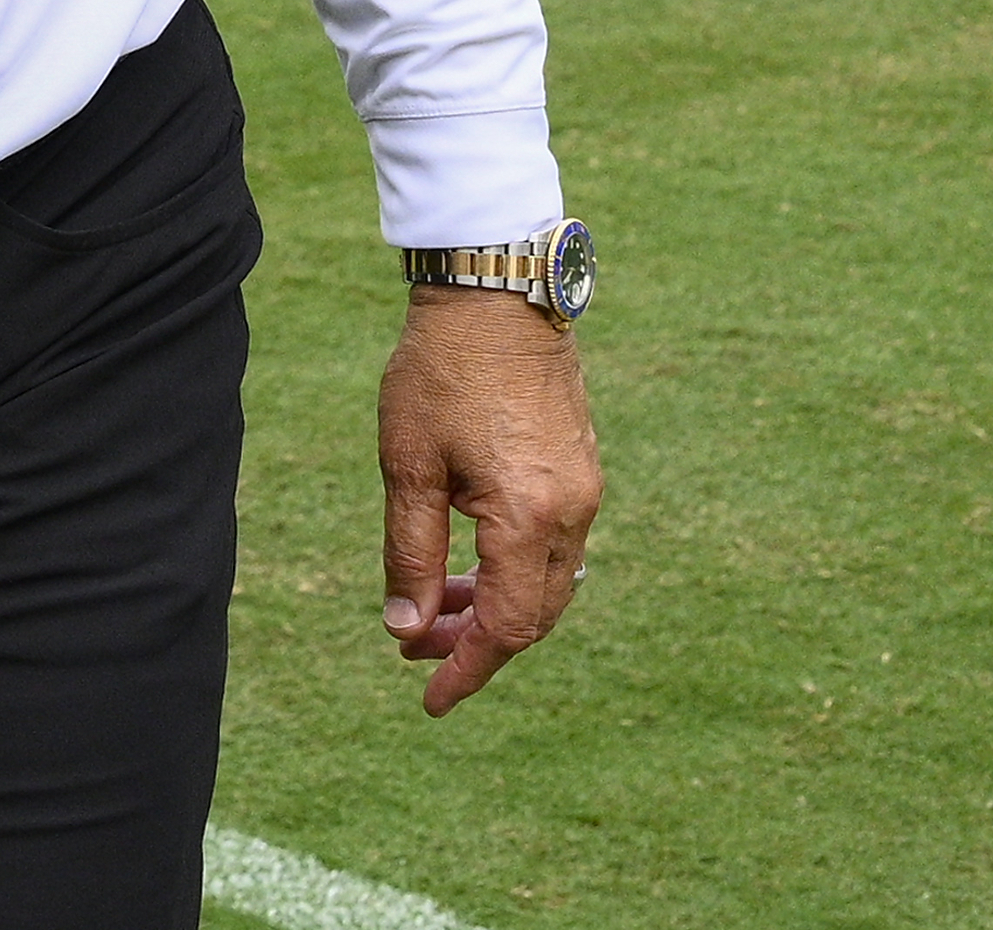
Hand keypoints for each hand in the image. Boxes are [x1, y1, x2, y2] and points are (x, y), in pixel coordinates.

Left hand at [377, 291, 601, 716]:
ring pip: (548, 583)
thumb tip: (407, 630)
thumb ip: (411, 555)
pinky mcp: (583, 469)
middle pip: (534, 615)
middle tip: (416, 645)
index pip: (507, 628)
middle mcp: (572, 511)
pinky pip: (558, 547)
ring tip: (437, 606)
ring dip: (496, 605)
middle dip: (477, 641)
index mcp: (529, 516)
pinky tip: (471, 561)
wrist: (495, 293)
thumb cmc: (441, 373)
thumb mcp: (409, 467)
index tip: (431, 699)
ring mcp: (586, 489)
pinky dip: (515, 569)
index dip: (468, 670)